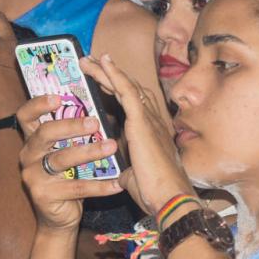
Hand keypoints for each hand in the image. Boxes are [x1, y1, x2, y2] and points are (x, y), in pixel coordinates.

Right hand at [16, 96, 122, 229]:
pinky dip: (99, 186)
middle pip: (45, 133)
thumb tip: (104, 114)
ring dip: (89, 152)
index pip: (25, 116)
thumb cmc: (68, 179)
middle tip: (95, 123)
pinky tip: (117, 183)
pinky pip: (76, 188)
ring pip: (62, 159)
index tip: (58, 97)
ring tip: (111, 147)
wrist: (58, 218)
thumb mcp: (69, 154)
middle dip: (71, 125)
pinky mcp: (43, 195)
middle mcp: (28, 155)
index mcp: (32, 140)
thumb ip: (77, 136)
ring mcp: (33, 176)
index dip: (38, 104)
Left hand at [83, 53, 192, 213]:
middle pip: (130, 90)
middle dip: (110, 75)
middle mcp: (154, 121)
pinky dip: (115, 74)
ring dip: (107, 71)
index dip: (119, 89)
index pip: (134, 104)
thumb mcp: (135, 176)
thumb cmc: (155, 192)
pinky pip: (127, 91)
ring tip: (89, 59)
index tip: (102, 80)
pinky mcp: (142, 122)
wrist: (169, 198)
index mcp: (152, 133)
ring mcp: (150, 119)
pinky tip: (103, 62)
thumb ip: (128, 168)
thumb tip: (123, 172)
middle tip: (91, 62)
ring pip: (127, 86)